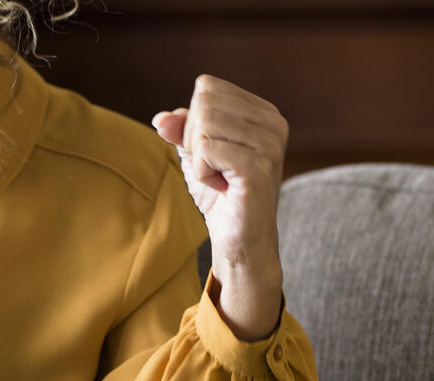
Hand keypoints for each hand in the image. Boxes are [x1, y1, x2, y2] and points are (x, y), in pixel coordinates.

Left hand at [154, 76, 287, 340]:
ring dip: (198, 158)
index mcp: (263, 112)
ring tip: (218, 178)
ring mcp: (270, 143)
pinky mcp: (259, 166)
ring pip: (204, 125)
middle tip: (212, 168)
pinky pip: (207, 149)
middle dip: (192, 139)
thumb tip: (160, 118)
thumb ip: (180, 130)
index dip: (193, 122)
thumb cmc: (219, 195)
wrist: (239, 240)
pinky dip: (201, 173)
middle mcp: (273, 122)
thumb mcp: (195, 155)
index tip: (210, 153)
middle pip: (204, 102)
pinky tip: (220, 187)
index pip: (207, 88)